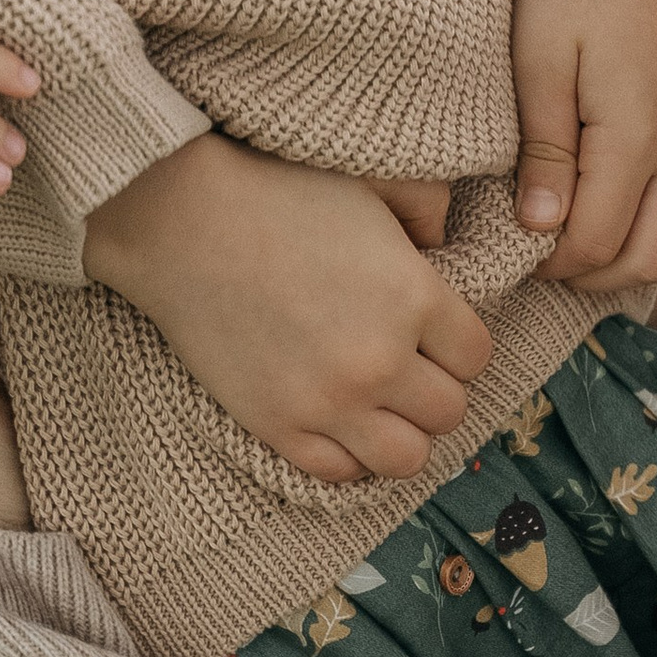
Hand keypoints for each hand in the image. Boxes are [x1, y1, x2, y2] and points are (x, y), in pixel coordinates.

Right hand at [84, 137, 493, 484]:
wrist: (179, 219)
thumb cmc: (276, 191)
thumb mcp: (370, 183)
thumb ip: (425, 208)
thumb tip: (443, 235)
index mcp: (415, 296)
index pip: (476, 356)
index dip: (458, 344)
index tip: (433, 332)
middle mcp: (381, 360)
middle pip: (449, 411)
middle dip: (434, 389)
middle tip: (406, 366)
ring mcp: (329, 402)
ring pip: (407, 459)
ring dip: (401, 433)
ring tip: (380, 405)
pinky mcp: (278, 426)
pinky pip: (340, 473)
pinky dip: (349, 455)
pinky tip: (339, 423)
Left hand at [514, 0, 656, 286]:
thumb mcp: (538, 64)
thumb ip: (545, 154)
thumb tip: (540, 231)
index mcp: (641, 132)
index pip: (595, 241)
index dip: (548, 261)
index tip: (510, 246)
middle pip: (648, 257)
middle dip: (590, 273)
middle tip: (538, 255)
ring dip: (630, 256)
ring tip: (573, 239)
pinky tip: (616, 209)